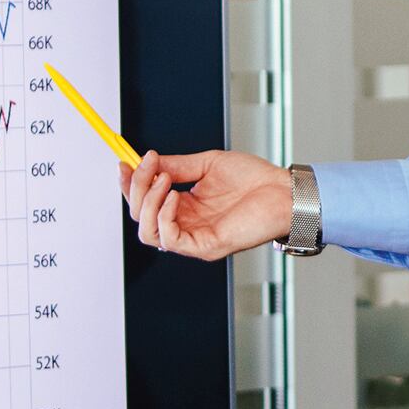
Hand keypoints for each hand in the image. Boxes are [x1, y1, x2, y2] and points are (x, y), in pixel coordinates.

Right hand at [124, 148, 291, 260]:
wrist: (284, 191)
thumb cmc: (255, 180)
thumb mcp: (207, 164)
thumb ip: (176, 166)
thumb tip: (146, 161)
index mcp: (184, 207)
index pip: (145, 202)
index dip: (130, 185)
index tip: (124, 162)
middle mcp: (186, 225)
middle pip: (141, 217)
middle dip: (136, 188)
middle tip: (148, 164)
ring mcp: (194, 239)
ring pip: (148, 232)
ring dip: (148, 202)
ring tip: (165, 180)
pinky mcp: (205, 247)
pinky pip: (170, 240)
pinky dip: (164, 216)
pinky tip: (175, 196)